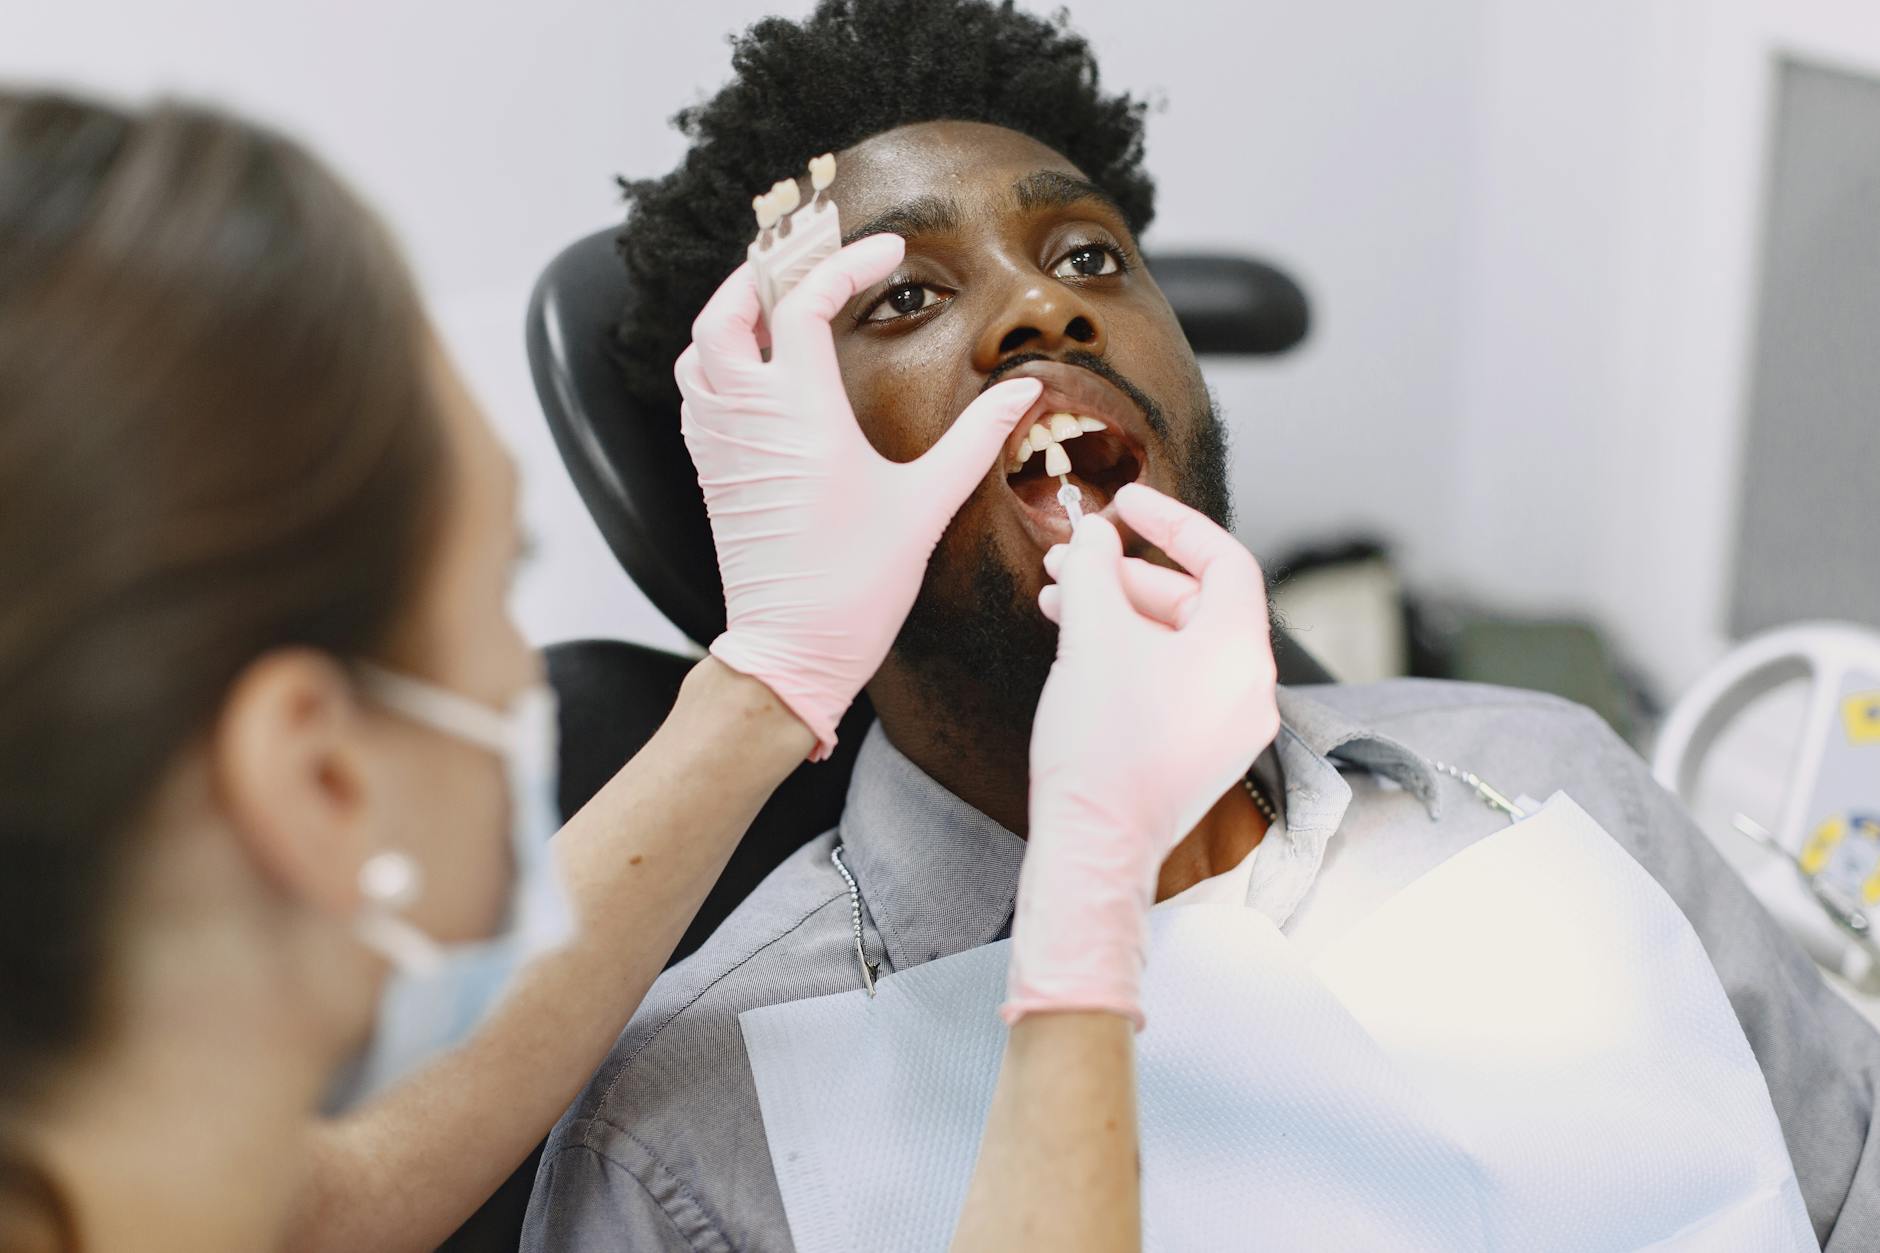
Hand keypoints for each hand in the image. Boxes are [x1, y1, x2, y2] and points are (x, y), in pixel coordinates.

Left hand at [676, 235, 1041, 759]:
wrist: (790, 651)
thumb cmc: (856, 585)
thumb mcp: (926, 505)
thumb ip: (975, 439)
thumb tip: (1024, 390)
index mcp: (802, 416)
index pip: (804, 303)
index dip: (844, 263)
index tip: (886, 250)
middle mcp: (749, 420)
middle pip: (723, 313)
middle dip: (760, 273)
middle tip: (807, 256)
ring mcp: (721, 447)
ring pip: (697, 353)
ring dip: (729, 316)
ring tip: (777, 303)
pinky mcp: (713, 474)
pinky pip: (696, 397)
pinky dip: (716, 363)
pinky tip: (757, 370)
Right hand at [1004, 484, 1280, 1025]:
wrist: (1093, 844)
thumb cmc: (1100, 745)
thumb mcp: (1092, 635)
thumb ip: (1097, 569)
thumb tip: (1098, 535)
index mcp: (1240, 652)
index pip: (1223, 559)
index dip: (1173, 522)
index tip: (1126, 503)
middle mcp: (1248, 688)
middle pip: (1195, 601)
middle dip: (1127, 574)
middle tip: (1073, 561)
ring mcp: (1228, 726)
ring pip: (1178, 643)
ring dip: (1120, 614)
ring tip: (1060, 602)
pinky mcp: (1201, 754)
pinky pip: (1173, 682)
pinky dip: (1131, 655)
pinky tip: (1080, 649)